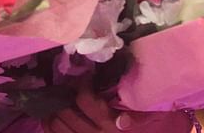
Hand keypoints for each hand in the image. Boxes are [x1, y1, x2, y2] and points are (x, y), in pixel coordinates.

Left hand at [44, 87, 190, 132]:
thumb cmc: (153, 127)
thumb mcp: (152, 118)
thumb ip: (138, 117)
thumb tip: (122, 120)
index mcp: (111, 126)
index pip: (85, 101)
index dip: (81, 84)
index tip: (86, 76)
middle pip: (66, 113)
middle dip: (64, 95)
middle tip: (68, 84)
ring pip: (57, 126)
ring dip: (53, 110)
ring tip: (59, 98)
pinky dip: (50, 126)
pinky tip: (51, 117)